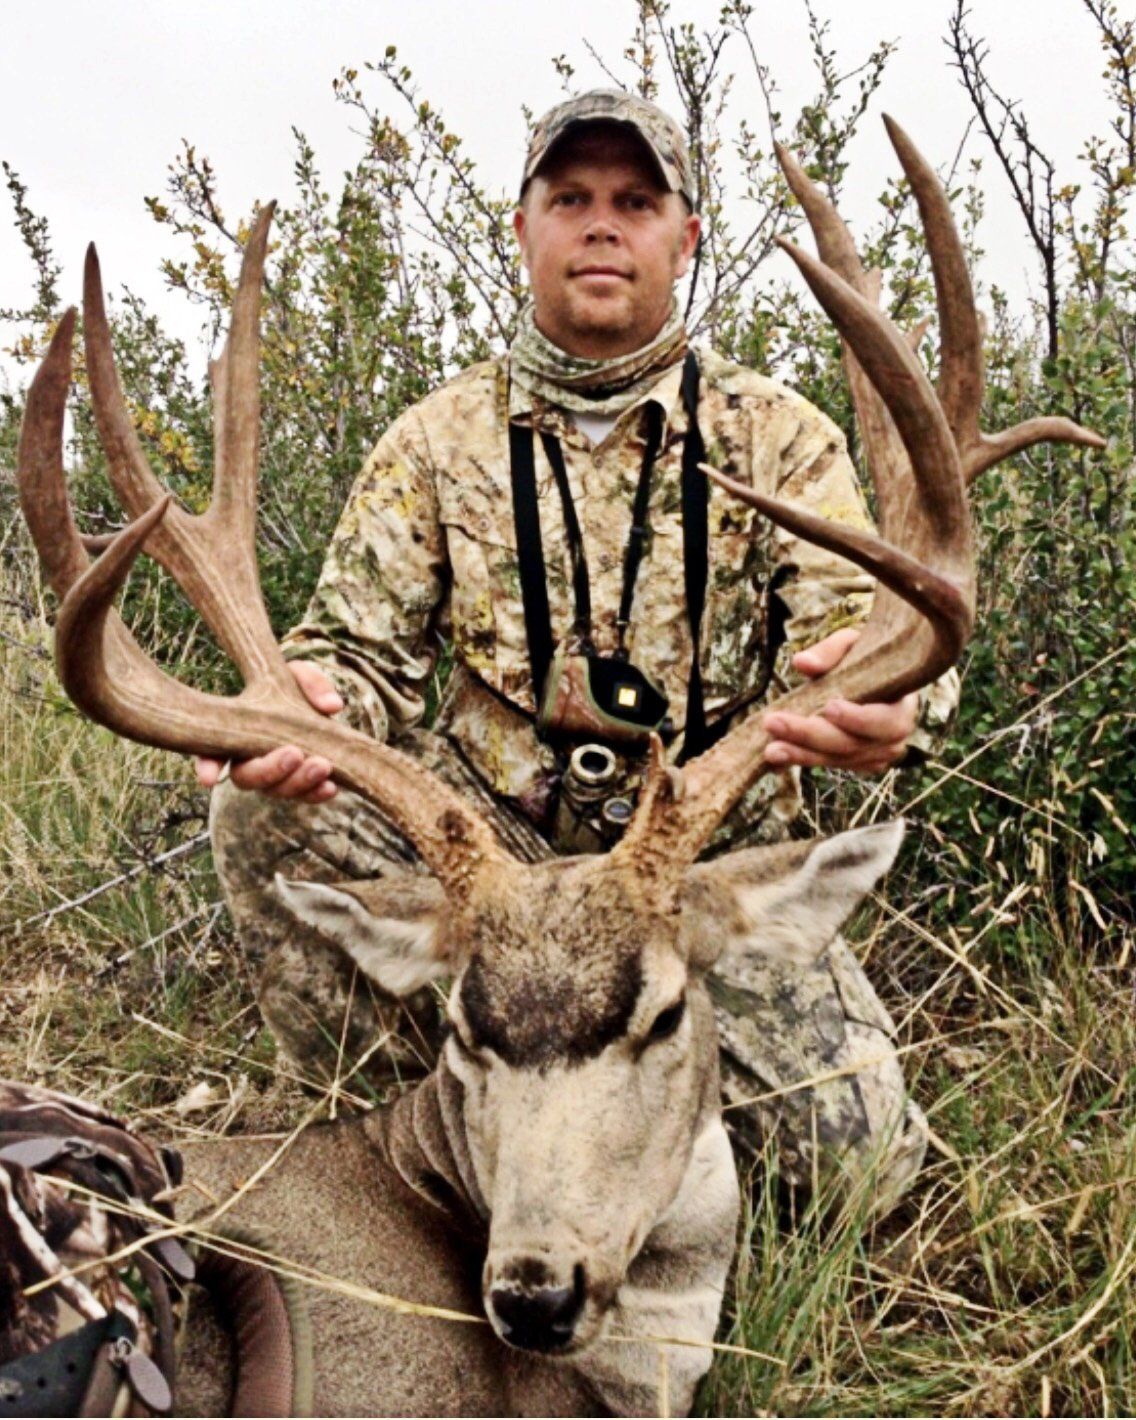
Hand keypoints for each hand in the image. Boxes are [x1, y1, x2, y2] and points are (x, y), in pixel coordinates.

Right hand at [195, 661, 343, 802]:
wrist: (311, 703)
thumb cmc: (290, 685)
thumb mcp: (296, 674)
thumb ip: (311, 682)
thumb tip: (333, 706)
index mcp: (234, 731)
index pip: (211, 751)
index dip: (207, 766)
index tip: (208, 778)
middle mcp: (247, 759)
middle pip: (246, 778)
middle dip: (270, 771)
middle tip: (295, 753)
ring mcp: (271, 775)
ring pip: (275, 790)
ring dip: (298, 783)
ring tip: (322, 766)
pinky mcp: (296, 783)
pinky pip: (302, 796)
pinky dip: (315, 794)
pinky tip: (330, 787)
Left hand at [762, 628, 917, 773]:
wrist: (873, 680)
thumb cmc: (865, 658)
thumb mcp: (853, 644)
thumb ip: (830, 650)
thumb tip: (802, 663)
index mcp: (902, 708)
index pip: (886, 722)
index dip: (858, 718)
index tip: (829, 706)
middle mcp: (892, 739)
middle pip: (851, 745)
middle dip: (810, 735)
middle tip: (774, 722)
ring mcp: (874, 756)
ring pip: (835, 760)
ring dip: (799, 753)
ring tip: (769, 748)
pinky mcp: (854, 764)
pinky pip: (826, 764)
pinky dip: (800, 759)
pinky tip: (775, 757)